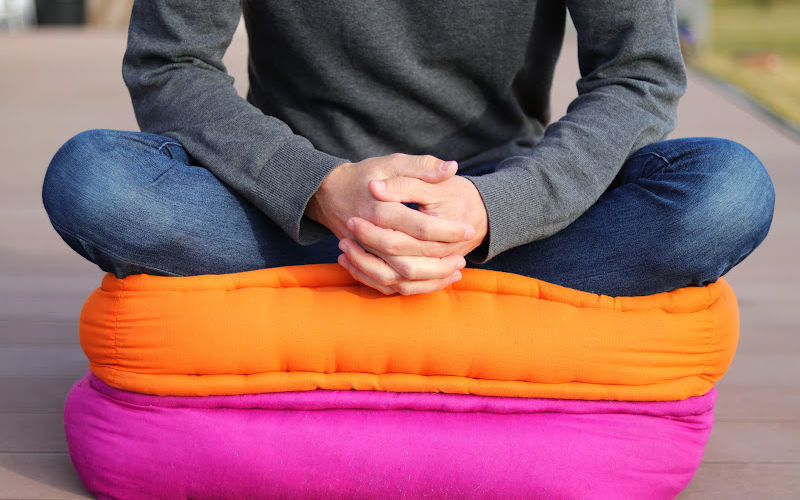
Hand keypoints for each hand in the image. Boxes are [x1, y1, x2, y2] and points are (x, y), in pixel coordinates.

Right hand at [306, 154, 475, 293]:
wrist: (331, 193)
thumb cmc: (366, 175)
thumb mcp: (393, 163)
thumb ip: (422, 166)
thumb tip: (452, 168)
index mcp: (380, 209)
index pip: (419, 226)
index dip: (447, 230)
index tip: (468, 229)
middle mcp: (370, 235)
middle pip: (408, 260)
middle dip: (440, 262)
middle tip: (463, 257)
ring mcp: (365, 252)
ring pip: (399, 277)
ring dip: (429, 279)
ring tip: (454, 271)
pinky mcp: (364, 262)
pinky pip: (387, 285)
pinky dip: (411, 286)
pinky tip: (435, 280)